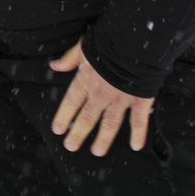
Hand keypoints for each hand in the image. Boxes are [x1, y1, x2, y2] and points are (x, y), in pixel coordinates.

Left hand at [49, 41, 153, 155]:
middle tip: (70, 146)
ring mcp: (121, 99)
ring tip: (97, 152)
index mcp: (86, 81)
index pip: (71, 102)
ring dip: (103, 139)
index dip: (63, 116)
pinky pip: (139, 120)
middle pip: (87, 117)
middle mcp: (101, 94)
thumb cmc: (107, 43)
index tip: (57, 130)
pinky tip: (136, 146)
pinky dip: (138, 134)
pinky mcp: (140, 100)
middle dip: (78, 133)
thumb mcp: (83, 47)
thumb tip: (54, 65)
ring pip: (110, 124)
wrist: (134, 44)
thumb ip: (70, 59)